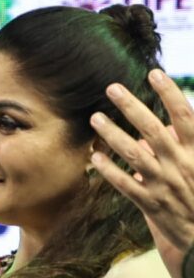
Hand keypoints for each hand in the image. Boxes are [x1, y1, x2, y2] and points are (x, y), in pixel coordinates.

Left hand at [91, 71, 193, 277]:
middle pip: (154, 130)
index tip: (154, 73)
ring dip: (113, 135)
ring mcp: (165, 184)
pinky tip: (93, 158)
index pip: (186, 116)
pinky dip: (109, 171)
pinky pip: (126, 185)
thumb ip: (182, 145)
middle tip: (112, 88)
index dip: (170, 94)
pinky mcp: (151, 203)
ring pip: (135, 155)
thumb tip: (157, 127)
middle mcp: (181, 164)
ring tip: (95, 118)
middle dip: (133, 107)